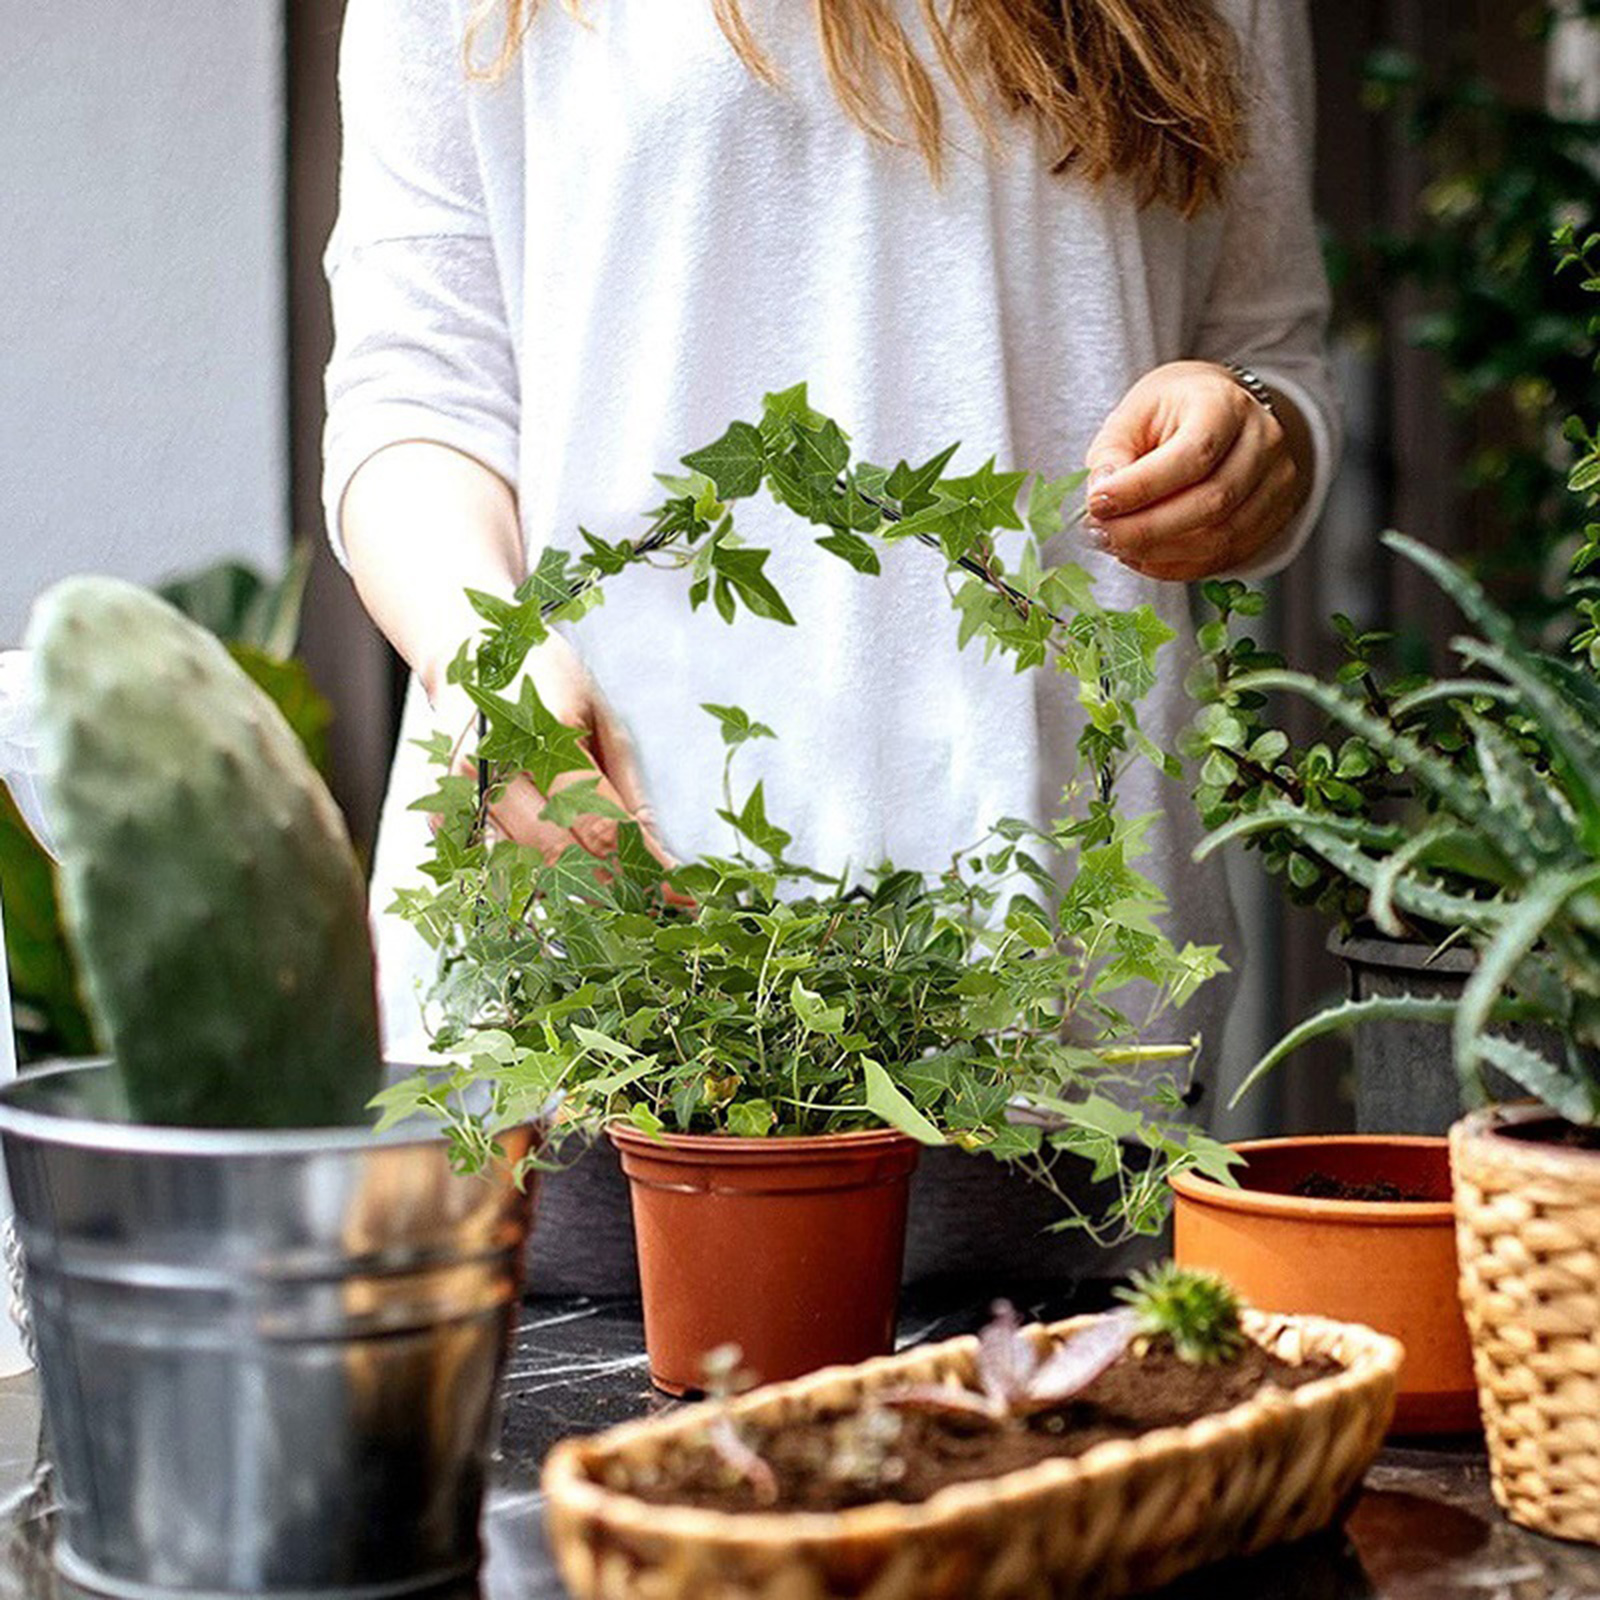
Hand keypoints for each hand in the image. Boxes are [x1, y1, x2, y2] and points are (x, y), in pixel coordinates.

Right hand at [433, 634, 686, 897]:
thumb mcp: (602, 715)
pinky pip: (496, 865)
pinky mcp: (445, 811)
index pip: (601, 822)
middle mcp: (497, 766)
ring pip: (528, 869)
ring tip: (619, 900)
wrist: (472, 654)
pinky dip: (534, 881)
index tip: (678, 891)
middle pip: (563, 855)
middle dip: (615, 887)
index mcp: (545, 733)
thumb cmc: (547, 679)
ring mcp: (463, 792)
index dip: (644, 865)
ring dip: (578, 892)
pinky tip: (568, 885)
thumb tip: (654, 848)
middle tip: (654, 904)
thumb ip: (626, 784)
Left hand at [1083, 360, 1309, 580]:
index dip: (1141, 488)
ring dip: (1160, 553)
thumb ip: (1111, 457)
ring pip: (1221, 538)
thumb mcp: (1131, 417)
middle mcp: (1262, 440)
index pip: (1193, 455)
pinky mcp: (1275, 516)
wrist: (1219, 414)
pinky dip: (1178, 566)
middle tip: (1101, 536)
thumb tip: (1100, 499)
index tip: (1097, 504)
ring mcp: (1276, 481)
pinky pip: (1226, 556)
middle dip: (1147, 530)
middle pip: (1212, 502)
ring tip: (1117, 546)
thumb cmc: (1171, 413)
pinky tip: (1143, 557)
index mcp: (1224, 404)